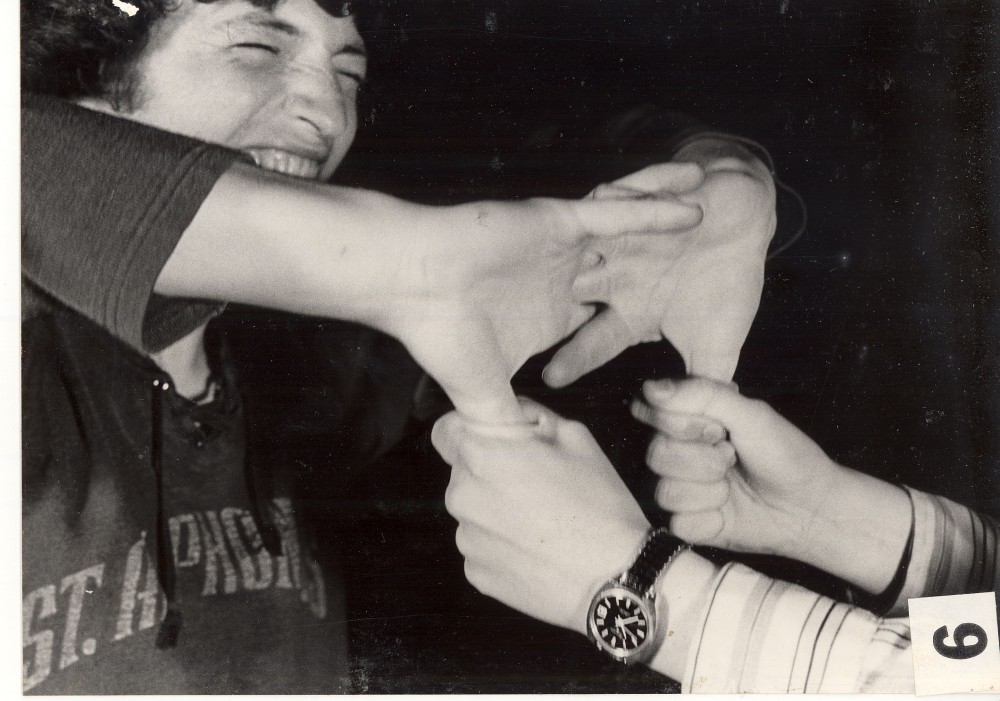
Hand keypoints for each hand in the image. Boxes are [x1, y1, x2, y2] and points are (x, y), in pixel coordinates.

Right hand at [392, 196, 701, 424]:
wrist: (408, 280)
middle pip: (628, 276)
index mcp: (550, 317)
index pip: (602, 330)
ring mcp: (563, 249)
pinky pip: (618, 213)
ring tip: (723, 219)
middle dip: (667, 272)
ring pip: (631, 238)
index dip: (635, 336)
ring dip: (673, 230)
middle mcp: (562, 281)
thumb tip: (522, 469)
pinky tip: (695, 204)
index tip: (671, 351)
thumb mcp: (482, 395)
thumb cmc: (439, 334)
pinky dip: (655, 209)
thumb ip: (507, 426)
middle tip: (715, 272)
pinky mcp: (559, 221)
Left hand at [432, 399, 650, 634]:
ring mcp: (466, 538)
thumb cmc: (598, 506)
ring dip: (496, 510)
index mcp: (481, 455)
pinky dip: (502, 545)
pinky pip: (482, 546)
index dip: (469, 431)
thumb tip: (512, 412)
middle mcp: (462, 496)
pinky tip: (537, 548)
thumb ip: (531, 415)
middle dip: (490, 472)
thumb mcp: (575, 437)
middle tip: (535, 483)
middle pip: (463, 473)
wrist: (615, 578)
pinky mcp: (475, 572)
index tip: (493, 440)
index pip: (445, 431)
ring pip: (473, 511)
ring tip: (541, 521)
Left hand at [542, 147, 775, 386]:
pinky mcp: (641, 202)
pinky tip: (605, 196)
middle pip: (574, 291)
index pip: (593, 340)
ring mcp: (624, 239)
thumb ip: (703, 385)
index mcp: (628, 311)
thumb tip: (694, 428)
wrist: (743, 221)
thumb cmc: (725, 284)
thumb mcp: (717, 344)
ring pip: (588, 243)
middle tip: (520, 314)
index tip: (550, 379)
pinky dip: (620, 195)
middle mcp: (616, 276)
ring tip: (547, 256)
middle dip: (549, 301)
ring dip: (573, 249)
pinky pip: (626, 196)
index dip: (574, 358)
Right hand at [631, 377, 912, 592]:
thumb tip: (650, 388)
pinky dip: (711, 519)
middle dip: (703, 459)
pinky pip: (679, 522)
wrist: (810, 506)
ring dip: (710, 490)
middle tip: (732, 455)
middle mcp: (676, 451)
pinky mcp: (687, 524)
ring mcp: (679, 488)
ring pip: (665, 491)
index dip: (681, 422)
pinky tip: (728, 512)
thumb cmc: (785, 453)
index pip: (648, 411)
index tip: (718, 426)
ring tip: (733, 485)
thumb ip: (702, 395)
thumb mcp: (751, 414)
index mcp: (686, 418)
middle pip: (656, 453)